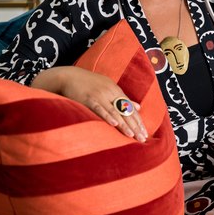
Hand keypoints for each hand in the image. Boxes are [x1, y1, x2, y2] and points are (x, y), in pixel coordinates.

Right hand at [31, 66, 147, 142]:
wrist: (68, 76)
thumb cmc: (88, 84)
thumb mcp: (107, 88)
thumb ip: (122, 98)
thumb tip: (139, 107)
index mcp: (115, 90)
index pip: (130, 108)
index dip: (138, 121)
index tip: (145, 133)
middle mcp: (110, 92)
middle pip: (125, 110)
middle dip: (135, 125)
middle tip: (143, 138)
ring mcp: (99, 95)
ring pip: (115, 111)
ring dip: (124, 124)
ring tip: (132, 135)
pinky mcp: (88, 98)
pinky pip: (99, 108)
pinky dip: (107, 116)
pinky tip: (114, 124)